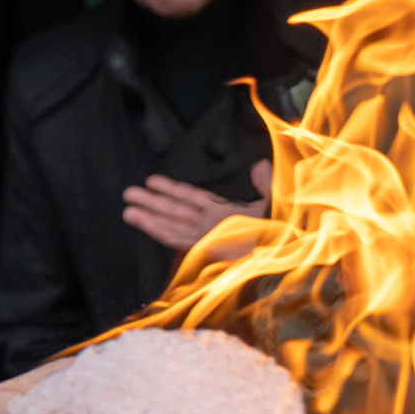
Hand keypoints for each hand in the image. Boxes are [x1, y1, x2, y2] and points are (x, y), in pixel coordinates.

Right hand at [121, 159, 273, 251]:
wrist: (287, 249)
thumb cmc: (281, 228)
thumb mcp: (275, 201)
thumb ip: (264, 184)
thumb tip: (260, 164)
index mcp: (223, 212)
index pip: (191, 197)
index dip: (172, 188)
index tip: (152, 180)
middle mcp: (210, 224)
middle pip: (175, 210)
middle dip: (152, 202)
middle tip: (128, 193)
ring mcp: (207, 236)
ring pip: (172, 224)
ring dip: (150, 218)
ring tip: (128, 210)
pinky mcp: (206, 248)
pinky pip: (179, 239)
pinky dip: (160, 231)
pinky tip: (145, 225)